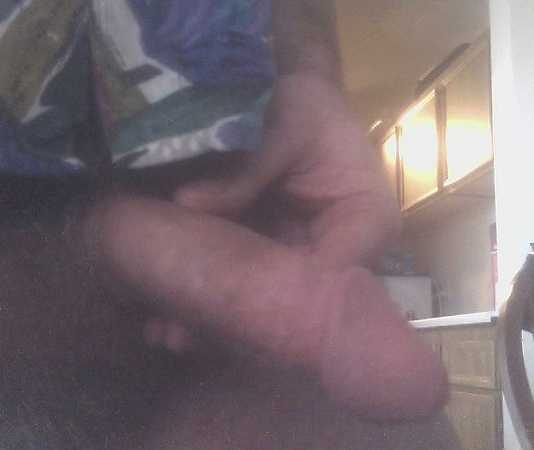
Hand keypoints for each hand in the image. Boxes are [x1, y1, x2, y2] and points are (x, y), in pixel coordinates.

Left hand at [87, 75, 446, 422]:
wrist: (300, 94)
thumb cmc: (307, 103)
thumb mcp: (282, 127)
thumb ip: (244, 172)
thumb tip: (186, 205)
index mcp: (366, 219)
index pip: (333, 277)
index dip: (282, 303)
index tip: (223, 317)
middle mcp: (346, 249)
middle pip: (301, 299)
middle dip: (244, 321)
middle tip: (182, 335)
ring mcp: (313, 254)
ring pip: (275, 298)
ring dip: (226, 317)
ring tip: (167, 332)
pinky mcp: (284, 251)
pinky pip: (256, 279)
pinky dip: (222, 292)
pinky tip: (174, 309)